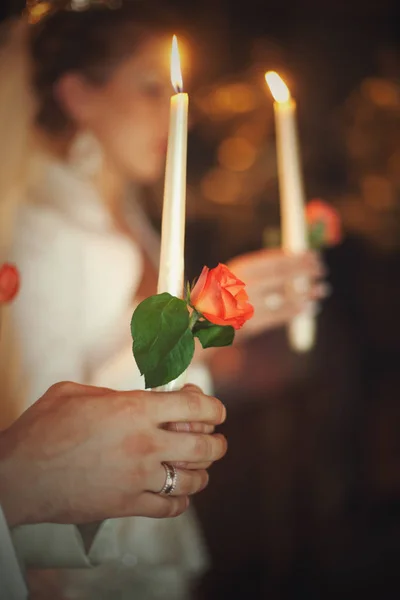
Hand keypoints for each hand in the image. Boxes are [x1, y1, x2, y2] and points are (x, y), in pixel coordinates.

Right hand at [0, 382, 226, 527]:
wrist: (18, 475)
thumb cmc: (42, 429)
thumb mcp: (76, 393)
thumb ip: (112, 393)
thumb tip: (131, 399)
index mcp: (135, 409)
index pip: (195, 405)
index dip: (214, 407)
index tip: (217, 412)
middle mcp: (145, 443)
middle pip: (205, 446)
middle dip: (217, 443)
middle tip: (216, 442)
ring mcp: (138, 478)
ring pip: (193, 480)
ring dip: (202, 473)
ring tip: (199, 469)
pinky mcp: (126, 506)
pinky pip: (169, 508)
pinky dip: (180, 502)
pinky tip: (177, 495)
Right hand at [227, 249, 327, 337]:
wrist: (206, 323)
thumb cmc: (229, 296)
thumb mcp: (242, 276)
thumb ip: (266, 269)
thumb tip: (298, 259)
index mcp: (241, 270)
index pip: (274, 260)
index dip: (297, 257)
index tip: (314, 255)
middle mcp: (242, 285)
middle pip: (281, 275)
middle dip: (305, 270)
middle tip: (322, 269)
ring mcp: (246, 305)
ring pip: (284, 296)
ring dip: (307, 292)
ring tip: (323, 289)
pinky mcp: (250, 324)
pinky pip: (279, 316)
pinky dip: (297, 311)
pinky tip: (310, 308)